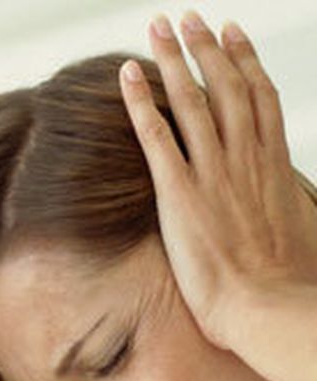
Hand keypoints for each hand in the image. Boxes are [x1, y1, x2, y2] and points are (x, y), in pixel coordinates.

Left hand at [119, 12, 316, 350]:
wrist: (268, 308)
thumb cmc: (284, 287)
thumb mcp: (297, 233)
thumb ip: (283, 208)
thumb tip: (282, 210)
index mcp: (274, 165)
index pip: (260, 97)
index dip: (244, 62)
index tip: (233, 34)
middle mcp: (246, 158)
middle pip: (226, 87)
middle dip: (206, 47)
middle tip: (189, 16)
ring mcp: (213, 172)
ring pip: (192, 99)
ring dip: (173, 59)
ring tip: (158, 27)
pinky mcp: (180, 192)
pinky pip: (156, 135)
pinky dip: (141, 101)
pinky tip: (127, 74)